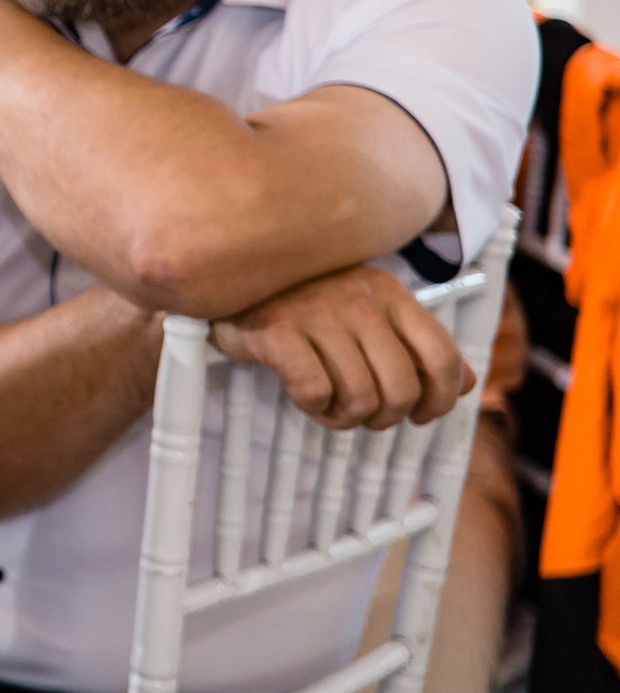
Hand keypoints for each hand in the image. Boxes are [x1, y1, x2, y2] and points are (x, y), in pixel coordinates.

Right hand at [211, 265, 474, 430]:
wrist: (224, 275)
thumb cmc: (301, 302)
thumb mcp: (365, 310)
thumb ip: (415, 341)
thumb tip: (468, 382)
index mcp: (386, 290)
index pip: (441, 354)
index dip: (441, 397)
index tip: (421, 414)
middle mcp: (356, 298)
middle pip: (401, 387)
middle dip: (386, 416)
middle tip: (364, 415)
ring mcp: (316, 312)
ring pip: (360, 397)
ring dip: (346, 417)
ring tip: (331, 407)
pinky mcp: (277, 331)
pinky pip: (316, 392)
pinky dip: (315, 407)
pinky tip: (305, 396)